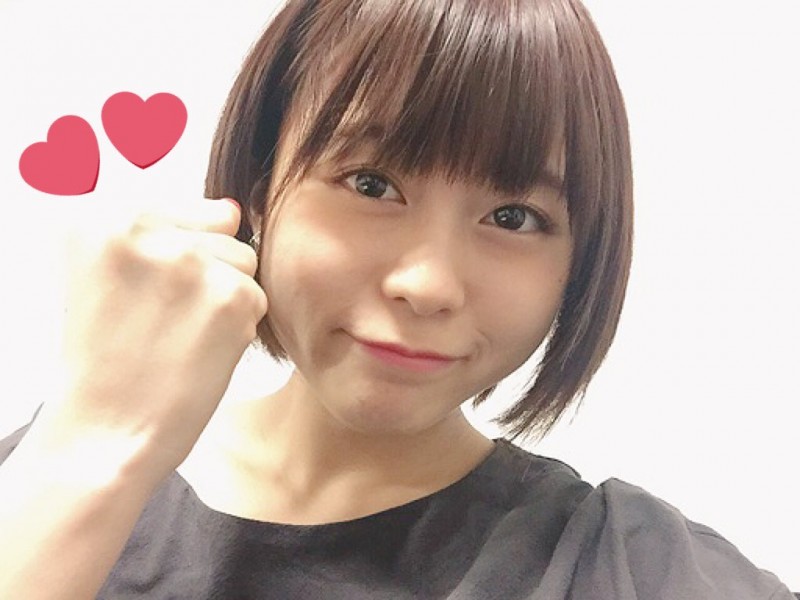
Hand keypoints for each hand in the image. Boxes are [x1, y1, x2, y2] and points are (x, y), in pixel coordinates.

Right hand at [35, 197, 267, 484]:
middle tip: (160, 325)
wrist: (106, 433)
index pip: (182, 214)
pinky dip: (239, 328)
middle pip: (217, 232)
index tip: (145, 302)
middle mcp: (139, 228)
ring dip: (224, 298)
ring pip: (242, 261)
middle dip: (203, 277)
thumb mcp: (112, 279)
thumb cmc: (109, 361)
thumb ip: (168, 232)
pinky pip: (256, 296)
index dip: (175, 265)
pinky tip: (200, 353)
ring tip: (179, 337)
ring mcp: (187, 260)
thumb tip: (234, 209)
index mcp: (98, 220)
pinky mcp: (229, 294)